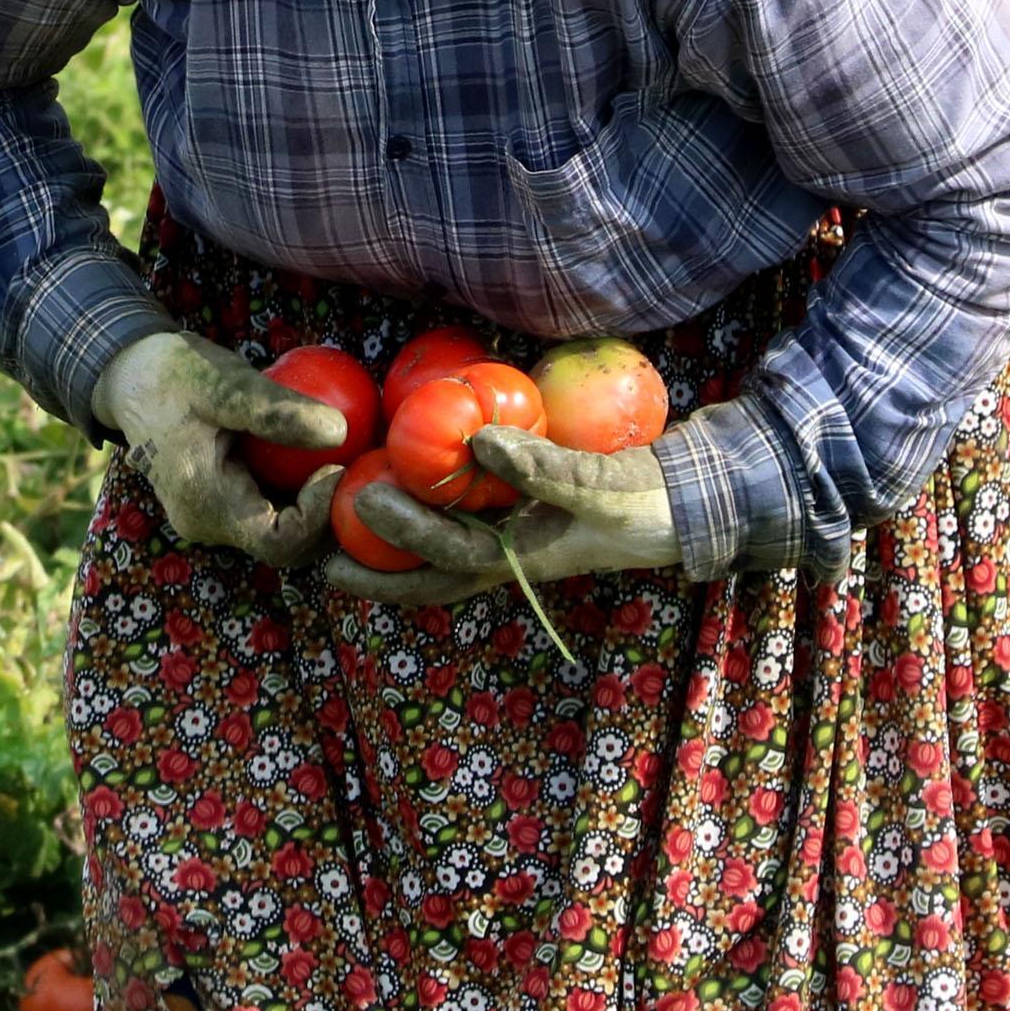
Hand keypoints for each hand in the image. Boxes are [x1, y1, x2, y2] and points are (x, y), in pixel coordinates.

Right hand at [94, 330, 347, 565]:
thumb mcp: (223, 382)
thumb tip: (340, 431)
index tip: (340, 466)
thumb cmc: (172, 374)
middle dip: (328, 514)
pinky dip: (301, 490)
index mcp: (204, 505)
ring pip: (284, 532)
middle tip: (357, 467)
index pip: (280, 542)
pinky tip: (326, 455)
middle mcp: (209, 524)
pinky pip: (273, 510)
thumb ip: (276, 410)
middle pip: (287, 546)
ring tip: (349, 461)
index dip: (321, 515)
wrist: (130, 376)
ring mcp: (216, 517)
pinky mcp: (225, 502)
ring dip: (319, 504)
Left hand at [320, 424, 679, 604]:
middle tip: (321, 534)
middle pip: (430, 570)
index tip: (357, 509)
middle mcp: (509, 557)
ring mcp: (514, 539)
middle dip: (376, 562)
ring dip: (393, 540)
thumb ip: (545, 468)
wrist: (688, 503)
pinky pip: (463, 518)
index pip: (448, 559)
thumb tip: (478, 440)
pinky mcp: (520, 515)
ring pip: (440, 549)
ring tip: (339, 517)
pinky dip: (428, 509)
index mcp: (523, 560)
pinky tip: (397, 481)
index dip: (400, 542)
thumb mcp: (601, 485)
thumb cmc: (649, 502)